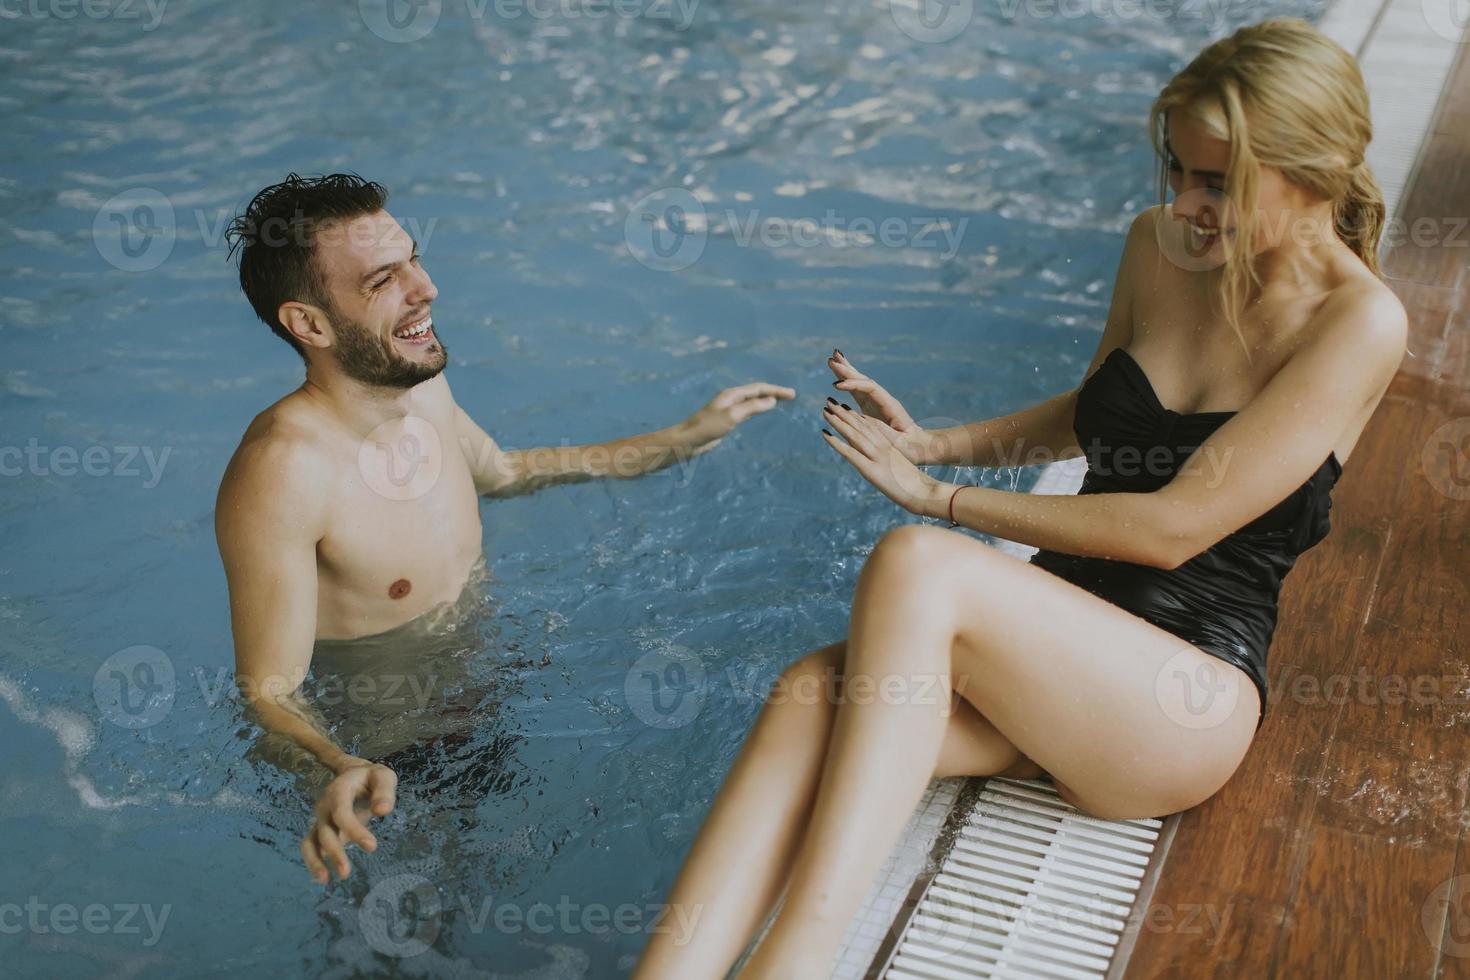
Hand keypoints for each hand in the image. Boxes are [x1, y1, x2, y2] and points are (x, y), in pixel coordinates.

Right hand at [301, 761, 397, 884]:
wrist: (353, 774)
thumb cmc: (371, 778)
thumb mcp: (383, 776)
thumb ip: (384, 791)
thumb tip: (382, 811)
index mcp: (339, 790)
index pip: (341, 812)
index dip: (354, 830)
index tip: (372, 847)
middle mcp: (325, 806)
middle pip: (325, 831)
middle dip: (334, 852)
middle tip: (346, 873)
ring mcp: (321, 819)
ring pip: (310, 842)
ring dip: (315, 861)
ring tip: (325, 881)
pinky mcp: (321, 830)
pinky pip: (311, 846)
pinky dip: (313, 861)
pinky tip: (323, 878)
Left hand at [683, 382, 796, 451]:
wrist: (687, 440)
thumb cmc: (707, 427)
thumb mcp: (733, 416)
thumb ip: (752, 407)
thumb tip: (771, 400)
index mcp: (732, 395)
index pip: (759, 389)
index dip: (777, 390)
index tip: (792, 395)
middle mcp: (731, 399)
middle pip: (757, 392)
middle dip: (774, 392)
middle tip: (791, 396)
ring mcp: (729, 409)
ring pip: (752, 400)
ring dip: (767, 399)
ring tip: (781, 400)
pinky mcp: (726, 420)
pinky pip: (747, 410)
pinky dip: (759, 408)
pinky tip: (762, 410)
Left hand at [821, 400, 943, 514]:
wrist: (922, 493)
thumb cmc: (914, 485)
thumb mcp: (899, 469)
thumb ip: (889, 463)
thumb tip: (879, 465)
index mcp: (888, 447)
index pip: (869, 426)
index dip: (855, 415)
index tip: (844, 406)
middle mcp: (881, 448)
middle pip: (860, 426)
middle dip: (843, 413)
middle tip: (829, 400)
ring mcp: (875, 457)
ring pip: (853, 435)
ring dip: (837, 422)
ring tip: (825, 410)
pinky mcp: (870, 469)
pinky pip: (850, 453)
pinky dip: (836, 443)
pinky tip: (825, 434)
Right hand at [827, 350, 932, 463]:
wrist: (917, 445)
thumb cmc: (909, 445)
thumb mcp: (898, 440)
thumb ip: (883, 431)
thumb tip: (865, 420)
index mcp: (890, 405)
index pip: (870, 388)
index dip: (853, 385)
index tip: (836, 386)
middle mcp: (882, 399)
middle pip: (864, 380)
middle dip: (847, 370)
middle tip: (832, 360)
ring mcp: (875, 401)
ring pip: (859, 382)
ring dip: (846, 371)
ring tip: (833, 358)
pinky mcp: (869, 406)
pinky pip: (856, 391)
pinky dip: (846, 382)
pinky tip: (837, 376)